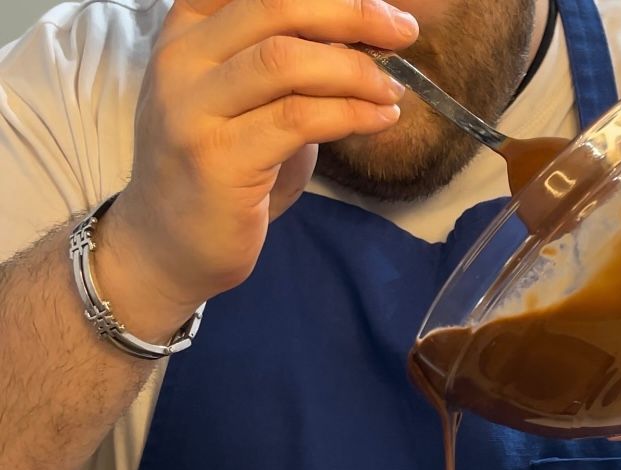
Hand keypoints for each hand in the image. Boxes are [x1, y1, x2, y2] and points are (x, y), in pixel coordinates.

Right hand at [97, 0, 417, 337]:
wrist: (168, 246)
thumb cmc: (221, 174)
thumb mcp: (250, 103)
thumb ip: (291, 65)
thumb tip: (368, 37)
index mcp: (188, 29)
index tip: (382, 2)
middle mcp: (182, 58)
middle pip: (275, 5)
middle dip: (351, 11)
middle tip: (403, 30)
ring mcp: (193, 108)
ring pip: (286, 61)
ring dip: (355, 69)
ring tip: (393, 87)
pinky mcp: (218, 158)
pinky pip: (297, 120)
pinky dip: (350, 114)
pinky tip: (380, 118)